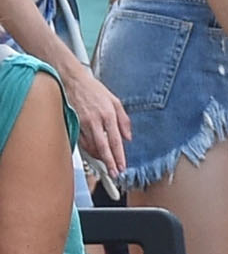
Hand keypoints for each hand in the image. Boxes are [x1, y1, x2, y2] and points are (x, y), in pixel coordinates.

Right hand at [59, 61, 130, 176]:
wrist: (73, 80)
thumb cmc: (93, 90)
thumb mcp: (115, 101)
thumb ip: (124, 120)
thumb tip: (128, 137)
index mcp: (108, 114)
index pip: (115, 140)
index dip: (119, 156)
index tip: (122, 166)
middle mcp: (96, 120)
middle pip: (103, 147)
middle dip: (109, 163)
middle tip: (114, 173)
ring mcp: (83, 123)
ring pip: (91, 147)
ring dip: (99, 158)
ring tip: (106, 164)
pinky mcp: (74, 124)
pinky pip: (82, 142)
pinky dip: (89, 150)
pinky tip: (95, 153)